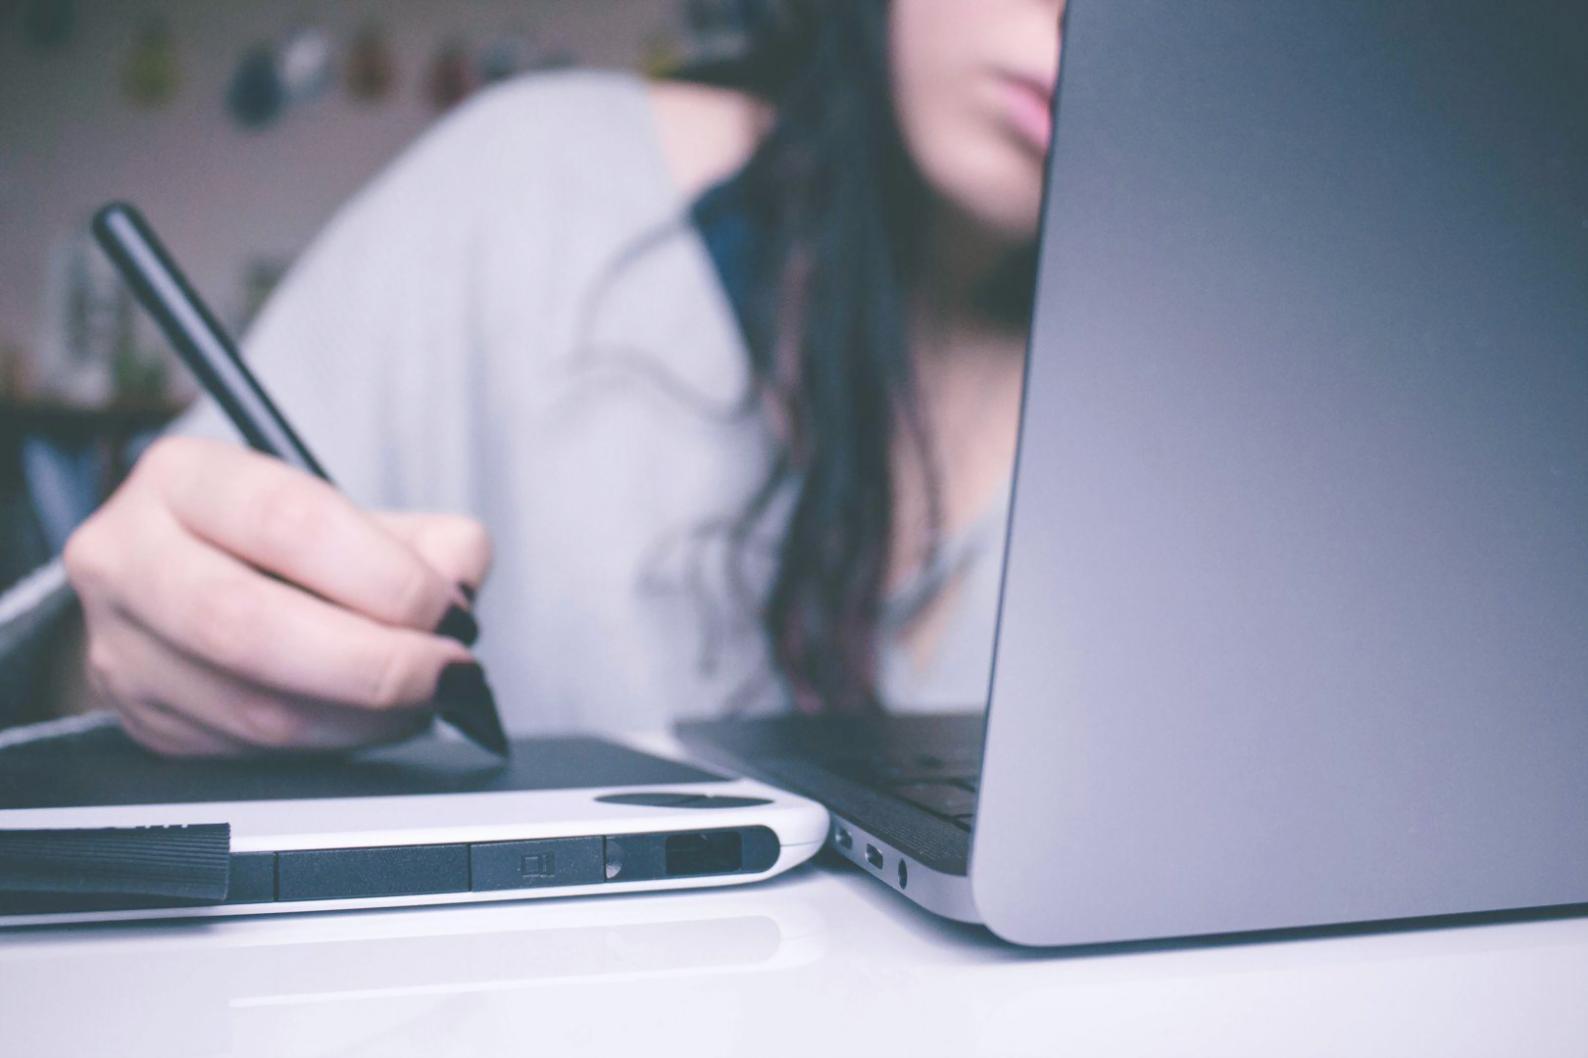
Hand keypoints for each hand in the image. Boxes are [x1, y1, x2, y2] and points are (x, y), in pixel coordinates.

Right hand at [63, 436, 492, 756]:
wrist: (191, 589)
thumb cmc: (284, 546)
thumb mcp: (353, 514)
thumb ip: (425, 540)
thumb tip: (459, 583)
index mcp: (184, 478)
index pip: (287, 522)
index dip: (384, 576)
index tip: (448, 610)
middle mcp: (128, 557)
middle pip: (249, 625)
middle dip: (373, 663)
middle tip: (446, 673)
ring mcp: (121, 647)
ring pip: (252, 708)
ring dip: (363, 718)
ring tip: (421, 700)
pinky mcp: (144, 720)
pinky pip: (250, 752)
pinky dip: (333, 745)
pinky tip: (370, 721)